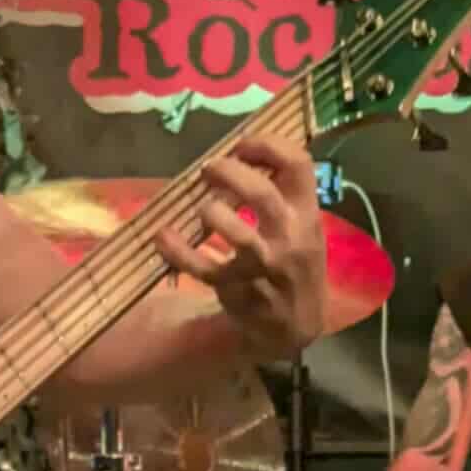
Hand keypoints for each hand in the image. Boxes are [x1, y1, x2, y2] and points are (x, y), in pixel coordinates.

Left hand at [157, 137, 327, 361]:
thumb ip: (282, 194)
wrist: (295, 326)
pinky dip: (177, 250)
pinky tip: (162, 236)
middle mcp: (291, 238)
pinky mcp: (237, 289)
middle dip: (229, 173)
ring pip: (238, 234)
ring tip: (201, 207)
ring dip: (211, 212)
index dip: (266, 145)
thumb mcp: (303, 227)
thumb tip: (241, 153)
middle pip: (262, 194)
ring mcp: (264, 266)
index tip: (240, 145)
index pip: (298, 164)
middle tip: (208, 169)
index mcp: (308, 214)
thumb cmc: (294, 264)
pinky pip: (202, 267)